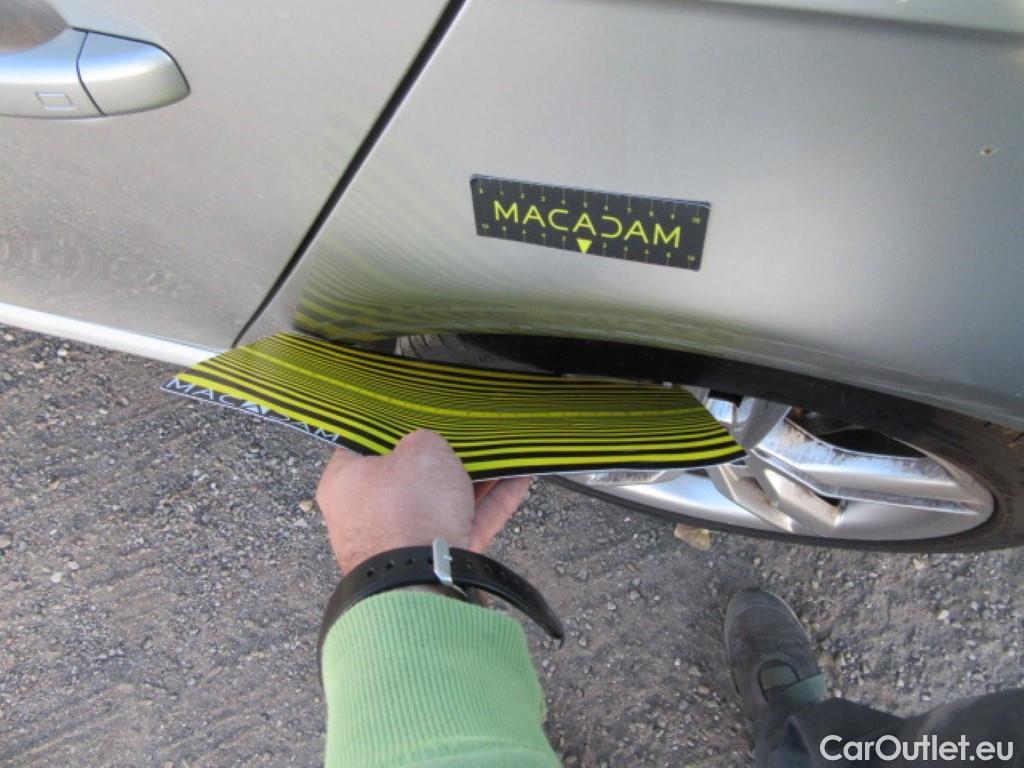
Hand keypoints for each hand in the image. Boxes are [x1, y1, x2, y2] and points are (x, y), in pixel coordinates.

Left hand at [316, 429, 532, 572]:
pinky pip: (467, 523)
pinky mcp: (435, 559)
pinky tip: (519, 477)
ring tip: (503, 451)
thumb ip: (427, 440)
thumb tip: (433, 449)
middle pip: (410, 474)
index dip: (396, 425)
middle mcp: (369, 513)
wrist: (422, 577)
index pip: (367, 443)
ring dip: (475, 478)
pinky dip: (492, 502)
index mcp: (346, 480)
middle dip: (442, 456)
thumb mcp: (420, 449)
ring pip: (443, 500)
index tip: (422, 411)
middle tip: (467, 432)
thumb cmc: (407, 509)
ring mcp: (403, 540)